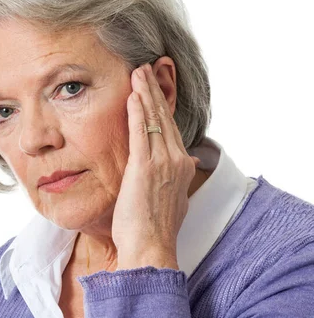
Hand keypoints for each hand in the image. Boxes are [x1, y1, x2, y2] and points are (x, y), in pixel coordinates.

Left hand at [112, 63, 200, 270]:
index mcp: (182, 167)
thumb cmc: (156, 230)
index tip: (155, 89)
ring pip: (154, 120)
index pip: (171, 129)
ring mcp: (162, 163)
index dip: (162, 106)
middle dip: (154, 90)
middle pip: (164, 118)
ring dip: (145, 93)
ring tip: (139, 72)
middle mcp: (176, 161)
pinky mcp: (144, 168)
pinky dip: (136, 111)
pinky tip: (132, 95)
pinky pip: (140, 132)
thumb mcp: (174, 201)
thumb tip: (184, 169)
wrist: (152, 248)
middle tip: (146, 69)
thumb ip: (176, 180)